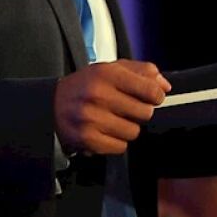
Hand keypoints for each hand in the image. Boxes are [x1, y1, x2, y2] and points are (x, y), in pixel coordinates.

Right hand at [54, 60, 170, 154]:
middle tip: (127, 108)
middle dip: (140, 112)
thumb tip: (165, 86)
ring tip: (113, 119)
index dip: (156, 96)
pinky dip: (116, 142)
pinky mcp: (86, 139)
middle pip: (145, 113)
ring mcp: (91, 118)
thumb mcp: (111, 69)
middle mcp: (98, 95)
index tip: (152, 97)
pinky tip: (105, 131)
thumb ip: (142, 72)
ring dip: (128, 128)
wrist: (51, 104)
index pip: (150, 90)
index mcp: (107, 74)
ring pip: (133, 132)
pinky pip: (120, 147)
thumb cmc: (86, 86)